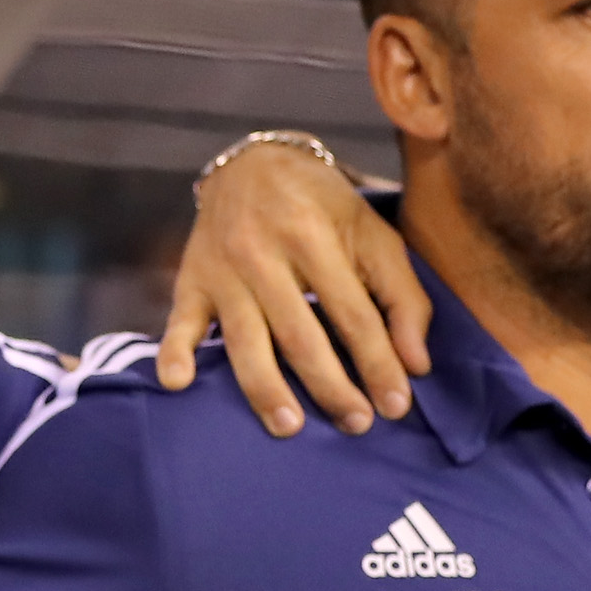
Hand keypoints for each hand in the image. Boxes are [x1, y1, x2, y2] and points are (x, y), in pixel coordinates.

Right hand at [163, 137, 428, 436]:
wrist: (251, 164)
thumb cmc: (321, 207)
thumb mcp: (372, 234)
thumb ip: (402, 296)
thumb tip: (416, 364)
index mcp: (315, 236)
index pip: (352, 314)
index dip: (377, 363)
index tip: (396, 405)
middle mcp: (264, 253)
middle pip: (299, 334)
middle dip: (330, 385)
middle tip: (355, 424)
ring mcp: (223, 270)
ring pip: (244, 339)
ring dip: (265, 387)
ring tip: (289, 426)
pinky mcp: (191, 280)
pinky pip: (179, 321)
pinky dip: (173, 352)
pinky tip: (178, 384)